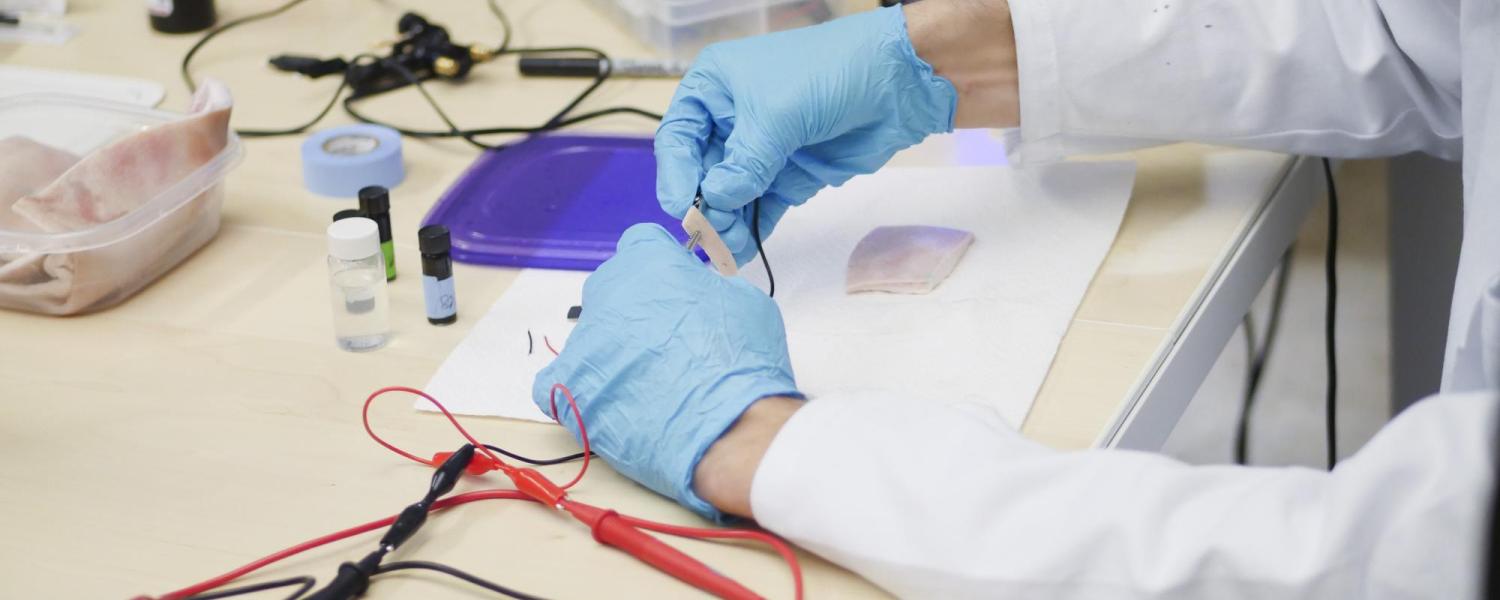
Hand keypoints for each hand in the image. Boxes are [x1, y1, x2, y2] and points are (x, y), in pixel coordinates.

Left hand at [532, 224, 801, 520]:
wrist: (727, 424)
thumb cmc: (741, 360)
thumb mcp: (743, 300)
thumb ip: (709, 286)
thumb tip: (697, 294)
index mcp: (647, 260)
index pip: (641, 245)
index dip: (661, 268)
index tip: (677, 291)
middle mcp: (607, 291)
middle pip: (612, 290)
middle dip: (635, 310)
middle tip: (669, 343)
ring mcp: (583, 340)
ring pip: (591, 337)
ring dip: (614, 354)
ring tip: (649, 386)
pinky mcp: (568, 386)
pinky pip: (556, 381)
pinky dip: (577, 389)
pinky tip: (607, 401)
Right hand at [654, 6, 958, 265]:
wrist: (898, 81)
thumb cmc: (831, 72)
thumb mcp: (777, 114)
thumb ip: (744, 162)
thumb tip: (717, 200)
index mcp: (715, 87)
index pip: (679, 135)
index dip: (675, 173)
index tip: (680, 206)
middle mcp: (731, 118)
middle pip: (701, 171)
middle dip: (703, 205)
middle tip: (707, 236)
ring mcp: (761, 149)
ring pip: (730, 195)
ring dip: (725, 223)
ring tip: (725, 250)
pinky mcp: (788, 175)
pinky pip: (761, 208)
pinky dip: (751, 228)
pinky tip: (741, 250)